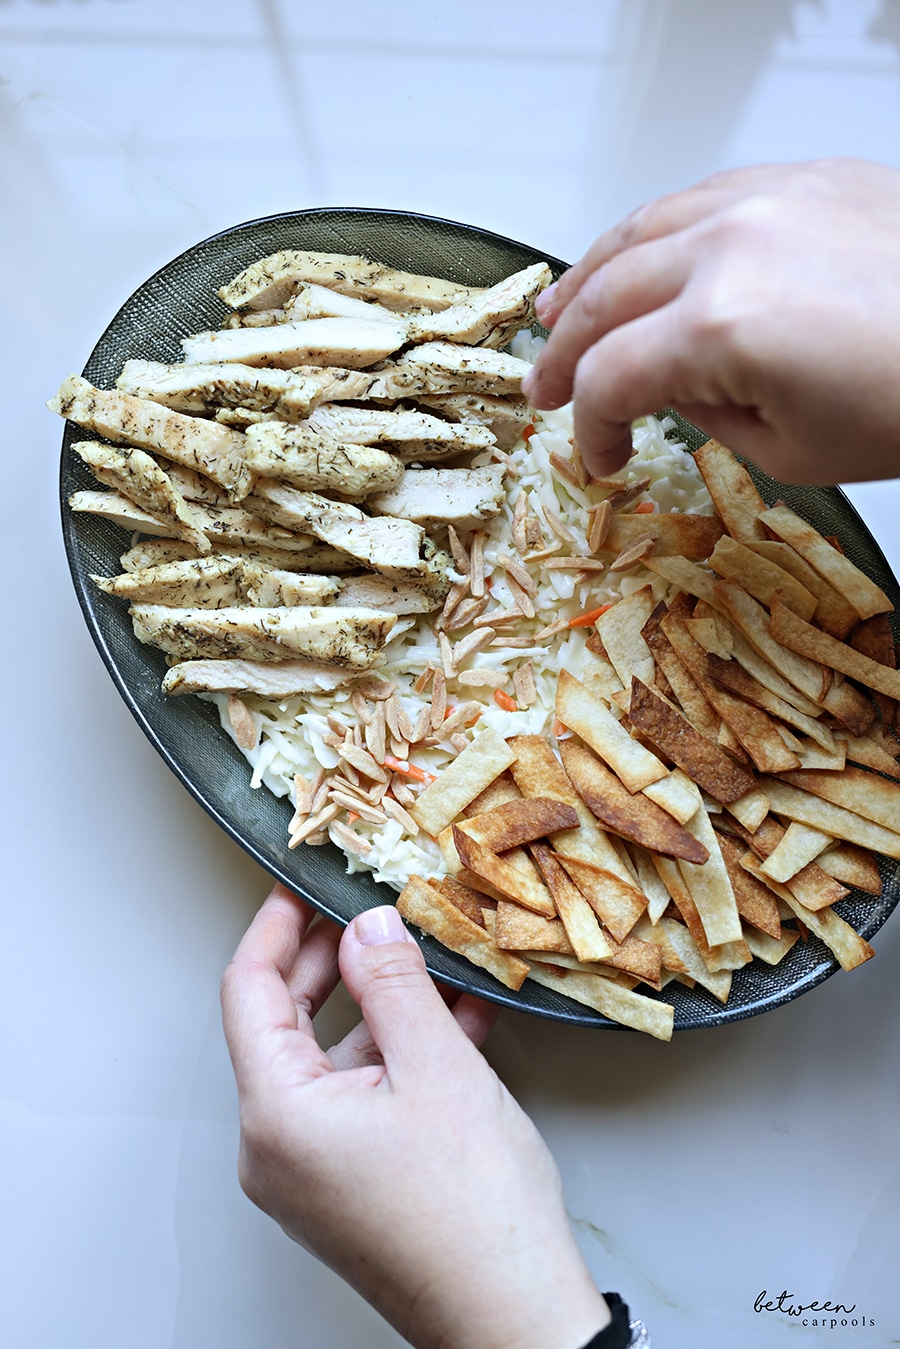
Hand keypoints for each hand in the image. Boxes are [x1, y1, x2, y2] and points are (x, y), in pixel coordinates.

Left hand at [221, 885, 609, 1348]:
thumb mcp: (436, 1067)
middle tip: (365, 911)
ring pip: (330, 1060)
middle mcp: (277, 1149)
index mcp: (277, 1116)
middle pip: (285, 1025)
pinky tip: (452, 1024)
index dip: (276, 928)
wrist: (515, 1321)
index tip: (301, 885)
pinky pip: (357, 1099)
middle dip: (332, 961)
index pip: (248, 992)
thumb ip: (393, 981)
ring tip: (427, 962)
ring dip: (378, 1007)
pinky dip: (396, 1056)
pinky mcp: (348, 1188)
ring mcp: (311, 1174)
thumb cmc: (475, 1214)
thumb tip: (368, 924)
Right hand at [523, 158, 899, 484]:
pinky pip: (699, 196)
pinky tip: (642, 256)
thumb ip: (709, 415)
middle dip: (564, 352)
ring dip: (589, 278)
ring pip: (639, 230)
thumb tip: (672, 390)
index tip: (600, 458)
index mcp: (722, 326)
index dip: (589, 429)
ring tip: (561, 310)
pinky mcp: (806, 178)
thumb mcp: (795, 449)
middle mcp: (731, 246)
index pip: (610, 378)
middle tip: (545, 387)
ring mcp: (767, 198)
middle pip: (605, 297)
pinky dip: (654, 233)